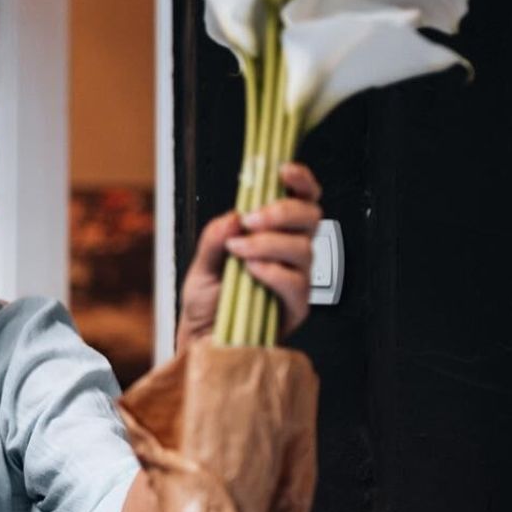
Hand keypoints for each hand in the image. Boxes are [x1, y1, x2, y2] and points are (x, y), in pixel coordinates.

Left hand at [177, 163, 321, 349]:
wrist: (203, 340)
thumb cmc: (207, 302)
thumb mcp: (200, 264)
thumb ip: (215, 238)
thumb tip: (233, 217)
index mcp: (271, 233)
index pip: (299, 199)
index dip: (300, 181)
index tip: (284, 171)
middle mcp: (289, 252)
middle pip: (310, 217)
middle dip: (281, 212)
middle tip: (252, 220)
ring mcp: (296, 278)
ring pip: (303, 248)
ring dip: (268, 243)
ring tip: (240, 252)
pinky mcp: (296, 305)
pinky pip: (296, 282)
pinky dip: (272, 272)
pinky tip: (252, 272)